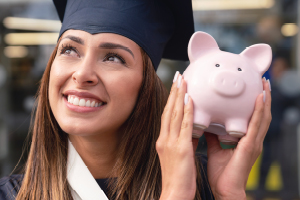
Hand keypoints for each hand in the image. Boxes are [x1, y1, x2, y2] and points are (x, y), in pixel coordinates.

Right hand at [157, 73, 198, 199]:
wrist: (174, 193)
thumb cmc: (177, 177)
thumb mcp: (177, 156)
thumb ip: (182, 142)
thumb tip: (189, 132)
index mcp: (163, 140)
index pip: (166, 115)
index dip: (170, 99)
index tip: (176, 86)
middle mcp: (164, 138)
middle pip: (168, 110)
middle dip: (173, 91)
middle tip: (178, 75)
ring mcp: (171, 142)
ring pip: (174, 114)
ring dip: (179, 96)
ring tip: (183, 80)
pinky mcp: (181, 148)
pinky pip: (183, 126)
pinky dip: (185, 111)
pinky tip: (189, 99)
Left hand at [205, 78, 271, 199]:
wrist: (225, 191)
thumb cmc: (222, 173)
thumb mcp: (215, 148)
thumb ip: (212, 136)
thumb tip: (206, 124)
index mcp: (246, 140)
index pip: (253, 117)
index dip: (256, 103)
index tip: (254, 88)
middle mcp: (253, 140)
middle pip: (261, 114)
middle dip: (264, 96)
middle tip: (262, 79)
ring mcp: (254, 143)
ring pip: (263, 116)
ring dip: (265, 99)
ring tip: (264, 83)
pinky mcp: (250, 147)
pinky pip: (256, 126)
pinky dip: (259, 111)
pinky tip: (260, 98)